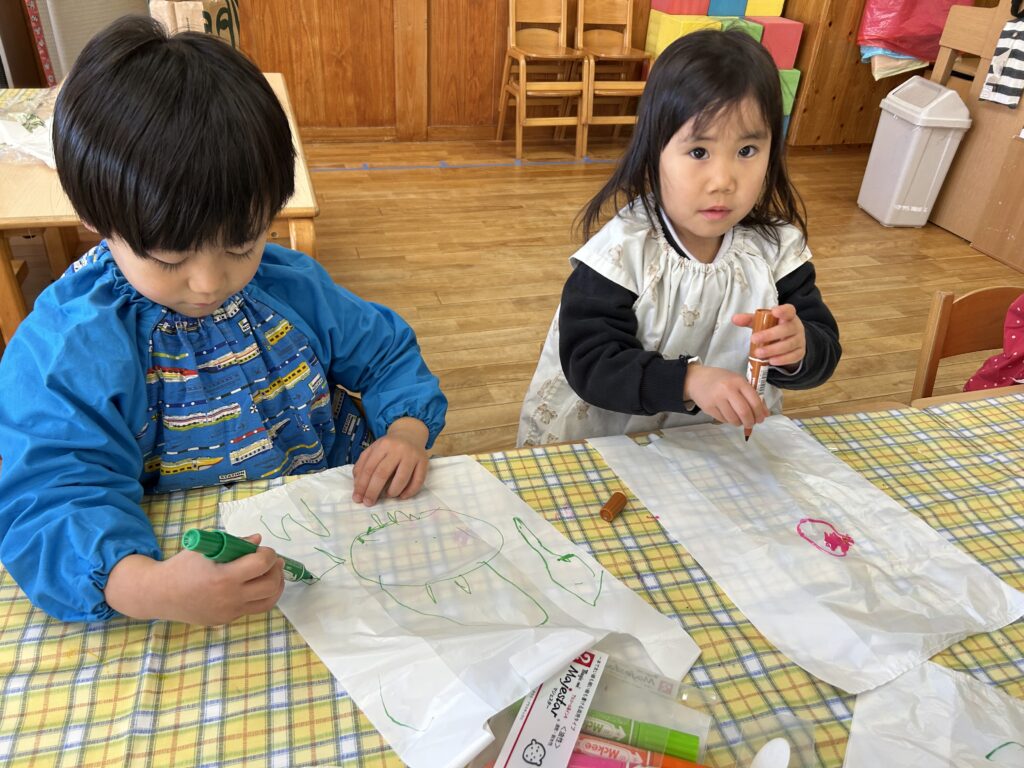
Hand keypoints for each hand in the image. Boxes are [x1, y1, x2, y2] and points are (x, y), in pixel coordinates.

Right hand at [105, 534, 284, 623]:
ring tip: (271, 574)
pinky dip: (259, 596)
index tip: (264, 550)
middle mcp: (229, 598)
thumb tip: (257, 541)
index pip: (261, 564)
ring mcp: (229, 612)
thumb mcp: (205, 549)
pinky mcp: (226, 620)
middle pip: (271, 586)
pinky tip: (255, 585)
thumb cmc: (182, 567)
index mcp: (223, 577)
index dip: (268, 554)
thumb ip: (234, 544)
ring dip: (275, 586)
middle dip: (276, 570)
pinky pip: (252, 609)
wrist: (159, 595)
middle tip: (273, 562)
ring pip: (268, 602)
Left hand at [352, 417, 429, 505]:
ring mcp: (412, 456)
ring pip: (401, 478)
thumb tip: (358, 486)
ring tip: (388, 496)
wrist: (410, 434)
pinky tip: (402, 496)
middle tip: (369, 503)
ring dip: (392, 492)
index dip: (362, 485)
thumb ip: (363, 464)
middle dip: (373, 491)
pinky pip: (418, 481)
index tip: (357, 498)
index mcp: (382, 445)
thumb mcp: (374, 450)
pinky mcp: (424, 462)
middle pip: (382, 474)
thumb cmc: (389, 447)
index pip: (369, 468)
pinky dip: (409, 492)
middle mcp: (397, 449)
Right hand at [683, 363, 768, 430]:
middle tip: (752, 423)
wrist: (697, 379)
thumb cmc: (722, 380)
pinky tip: (729, 415)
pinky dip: (729, 421)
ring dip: (740, 423)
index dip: (760, 413)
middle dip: (751, 421)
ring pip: (734, 419)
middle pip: (744, 412)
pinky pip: (723, 420)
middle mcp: (727, 389)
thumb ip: (752, 395)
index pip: (754, 401)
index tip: (761, 418)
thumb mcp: (738, 381)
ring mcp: (717, 399)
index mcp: (738, 381)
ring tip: (740, 420)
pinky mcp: (708, 408)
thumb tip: (765, 413)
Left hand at [732, 304, 805, 369]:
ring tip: (758, 353)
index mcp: (788, 316)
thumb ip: (749, 320)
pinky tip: (771, 361)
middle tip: (754, 339)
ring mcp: (799, 340)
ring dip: (773, 349)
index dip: (783, 311)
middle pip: (786, 329)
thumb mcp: (763, 322)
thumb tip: (735, 319)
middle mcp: (796, 327)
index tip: (774, 312)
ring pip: (789, 344)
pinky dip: (782, 359)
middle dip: (770, 334)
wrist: (791, 342)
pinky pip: (792, 357)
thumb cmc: (775, 328)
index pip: (789, 310)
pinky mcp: (800, 353)